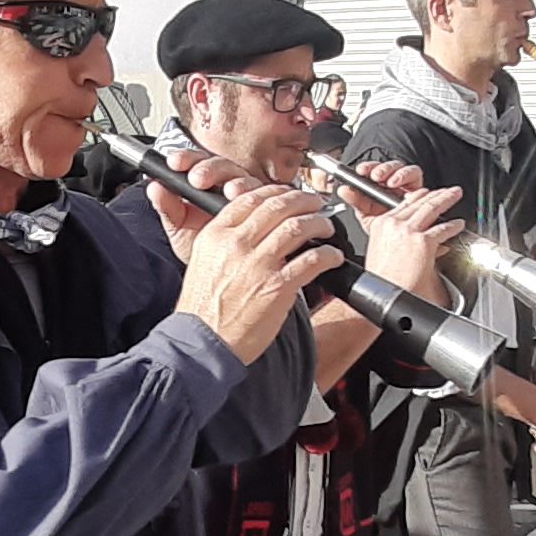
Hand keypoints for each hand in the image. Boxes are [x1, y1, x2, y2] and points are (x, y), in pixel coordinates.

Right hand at [163, 181, 342, 364]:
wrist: (203, 343)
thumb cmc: (203, 309)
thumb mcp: (202, 263)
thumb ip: (225, 241)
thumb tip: (251, 228)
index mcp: (216, 236)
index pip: (250, 198)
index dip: (276, 192)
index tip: (288, 195)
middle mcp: (236, 245)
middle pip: (278, 206)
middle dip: (303, 200)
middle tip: (315, 203)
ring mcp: (258, 265)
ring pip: (297, 227)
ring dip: (318, 223)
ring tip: (326, 227)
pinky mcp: (278, 287)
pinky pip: (312, 260)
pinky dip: (328, 255)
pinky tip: (332, 256)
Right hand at [357, 180, 465, 305]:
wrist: (384, 296)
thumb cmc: (382, 281)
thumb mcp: (380, 252)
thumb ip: (396, 240)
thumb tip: (415, 239)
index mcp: (381, 225)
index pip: (403, 204)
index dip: (419, 197)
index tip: (427, 194)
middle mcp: (393, 224)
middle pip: (419, 202)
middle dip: (436, 194)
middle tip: (448, 191)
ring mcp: (408, 232)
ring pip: (431, 208)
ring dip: (446, 200)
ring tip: (455, 196)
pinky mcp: (422, 242)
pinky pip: (442, 229)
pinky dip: (453, 226)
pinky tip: (458, 225)